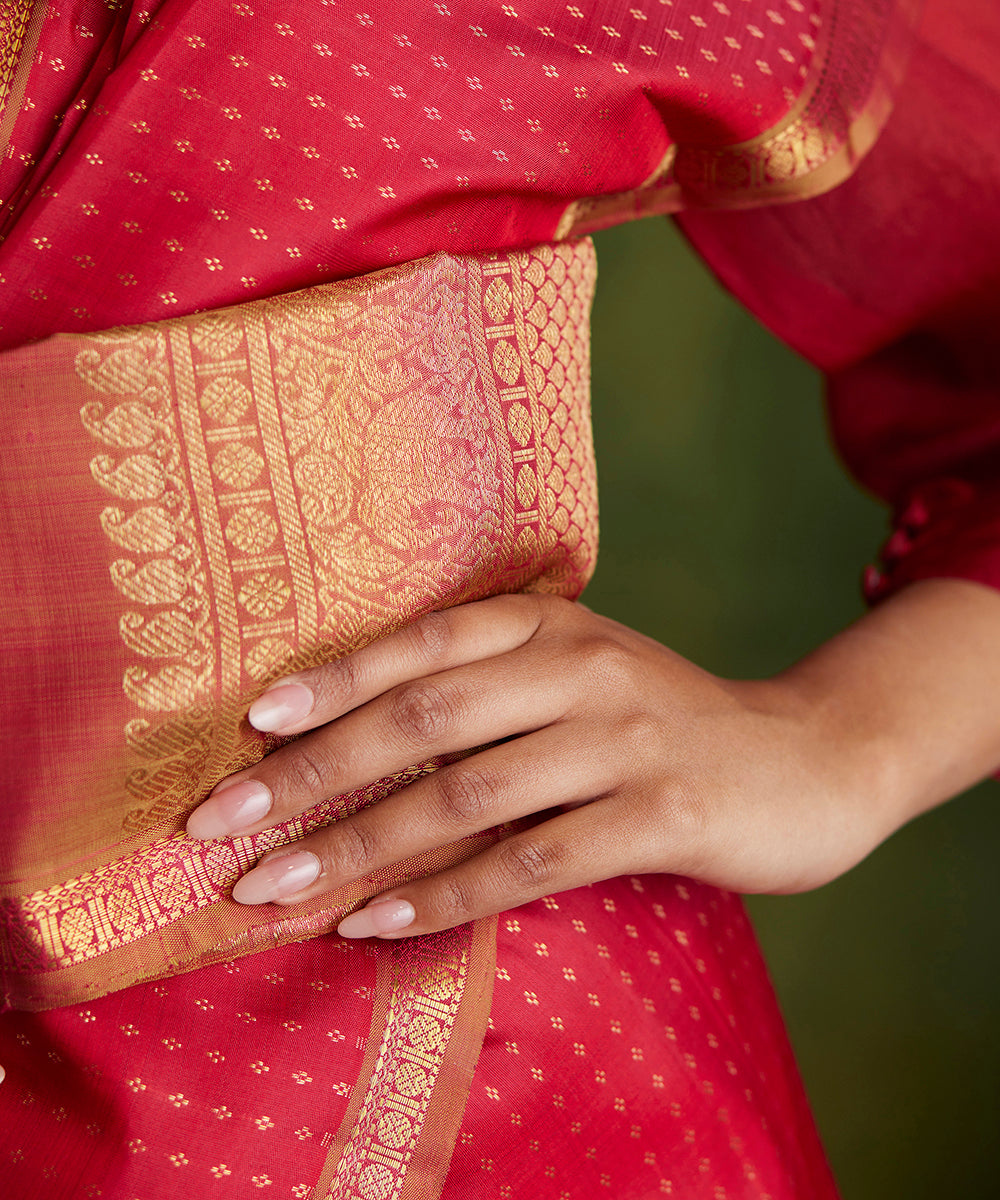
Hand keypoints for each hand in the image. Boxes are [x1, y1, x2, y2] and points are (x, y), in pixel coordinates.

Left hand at [186, 594, 898, 937]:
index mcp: (554, 626)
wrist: (808, 759)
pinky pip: (529, 864)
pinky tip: (377, 922)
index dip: (333, 680)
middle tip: (222, 819)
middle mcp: (582, 670)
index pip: (423, 643)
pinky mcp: (660, 816)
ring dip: (359, 844)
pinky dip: (444, 896)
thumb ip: (492, 688)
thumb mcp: (583, 676)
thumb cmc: (664, 723)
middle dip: (313, 771)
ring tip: (274, 886)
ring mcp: (623, 741)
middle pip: (425, 716)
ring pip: (466, 794)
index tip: (252, 726)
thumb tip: (354, 738)